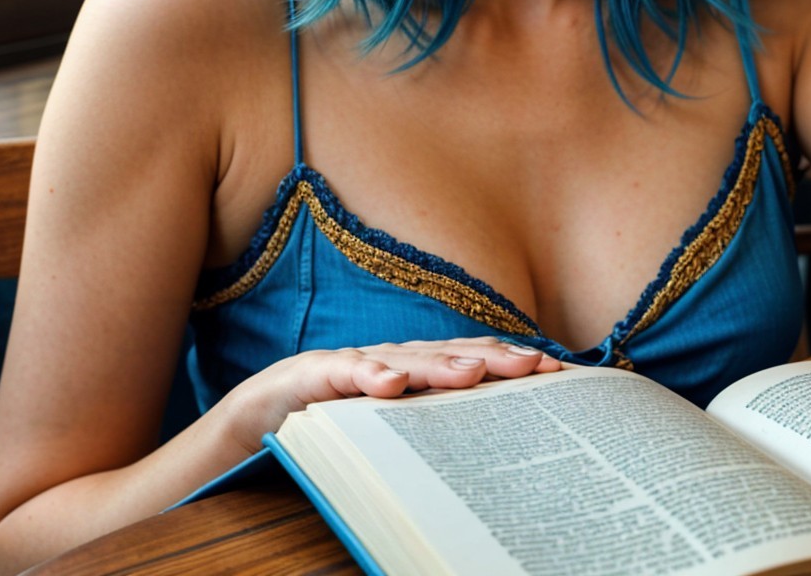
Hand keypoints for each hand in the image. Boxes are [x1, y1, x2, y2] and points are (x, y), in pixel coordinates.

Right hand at [220, 337, 560, 454]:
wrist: (251, 424)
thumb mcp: (390, 434)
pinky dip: (366, 375)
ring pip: (403, 362)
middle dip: (495, 359)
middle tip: (536, 366)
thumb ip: (434, 432)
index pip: (473, 363)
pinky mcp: (309, 377)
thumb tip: (497, 452)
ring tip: (476, 373)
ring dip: (441, 366)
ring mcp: (352, 364)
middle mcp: (390, 362)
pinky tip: (389, 385)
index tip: (559, 374)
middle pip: (449, 357)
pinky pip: (341, 374)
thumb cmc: (329, 431)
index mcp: (414, 374)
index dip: (513, 363)